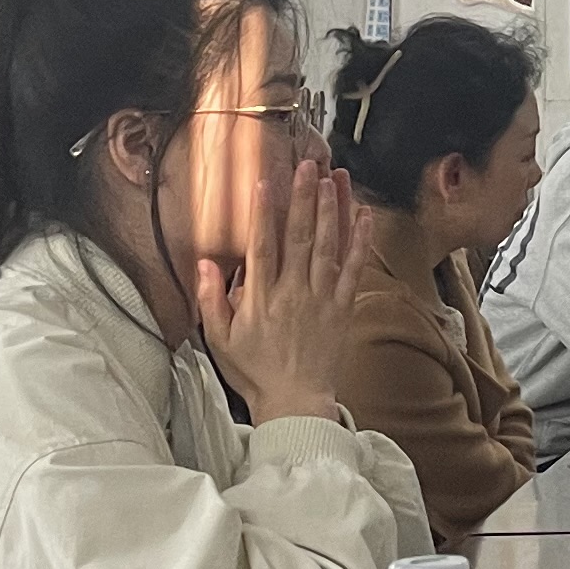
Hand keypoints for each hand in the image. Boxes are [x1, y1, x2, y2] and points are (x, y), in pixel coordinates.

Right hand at [199, 158, 360, 423]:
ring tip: (334, 178)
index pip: (262, 246)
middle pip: (299, 236)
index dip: (264, 212)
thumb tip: (204, 263)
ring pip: (328, 245)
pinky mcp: (342, 307)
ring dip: (332, 209)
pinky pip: (354, 269)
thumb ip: (210, 299)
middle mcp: (293, 292)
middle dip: (304, 197)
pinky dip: (360, 241)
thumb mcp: (219, 340)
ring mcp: (321, 298)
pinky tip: (364, 214)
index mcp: (260, 298)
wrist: (295, 402)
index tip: (266, 182)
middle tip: (308, 165)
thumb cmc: (254, 371)